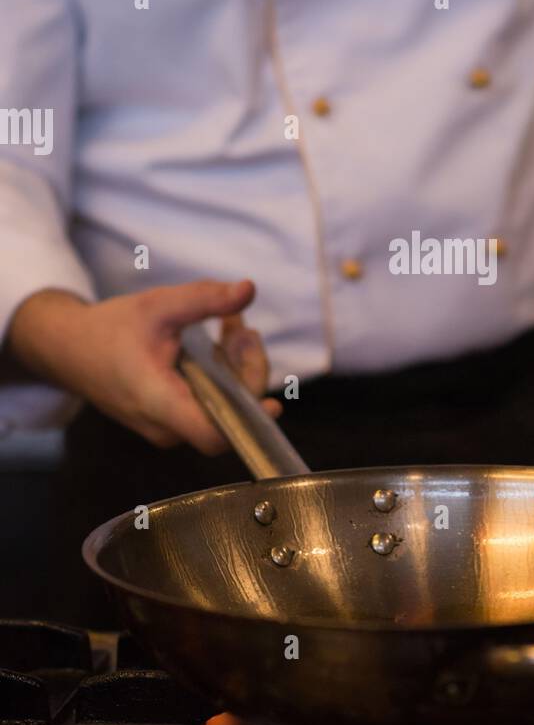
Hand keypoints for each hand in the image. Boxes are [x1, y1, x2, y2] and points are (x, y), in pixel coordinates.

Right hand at [7, 279, 281, 453]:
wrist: (68, 349)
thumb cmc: (110, 329)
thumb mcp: (159, 305)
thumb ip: (205, 299)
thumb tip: (249, 289)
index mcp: (159, 402)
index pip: (214, 435)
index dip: (248, 422)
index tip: (274, 400)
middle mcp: (165, 425)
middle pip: (228, 415)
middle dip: (246, 371)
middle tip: (242, 328)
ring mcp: (166, 427)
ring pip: (220, 409)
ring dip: (236, 369)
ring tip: (232, 326)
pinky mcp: (169, 420)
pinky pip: (208, 404)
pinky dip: (221, 374)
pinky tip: (221, 341)